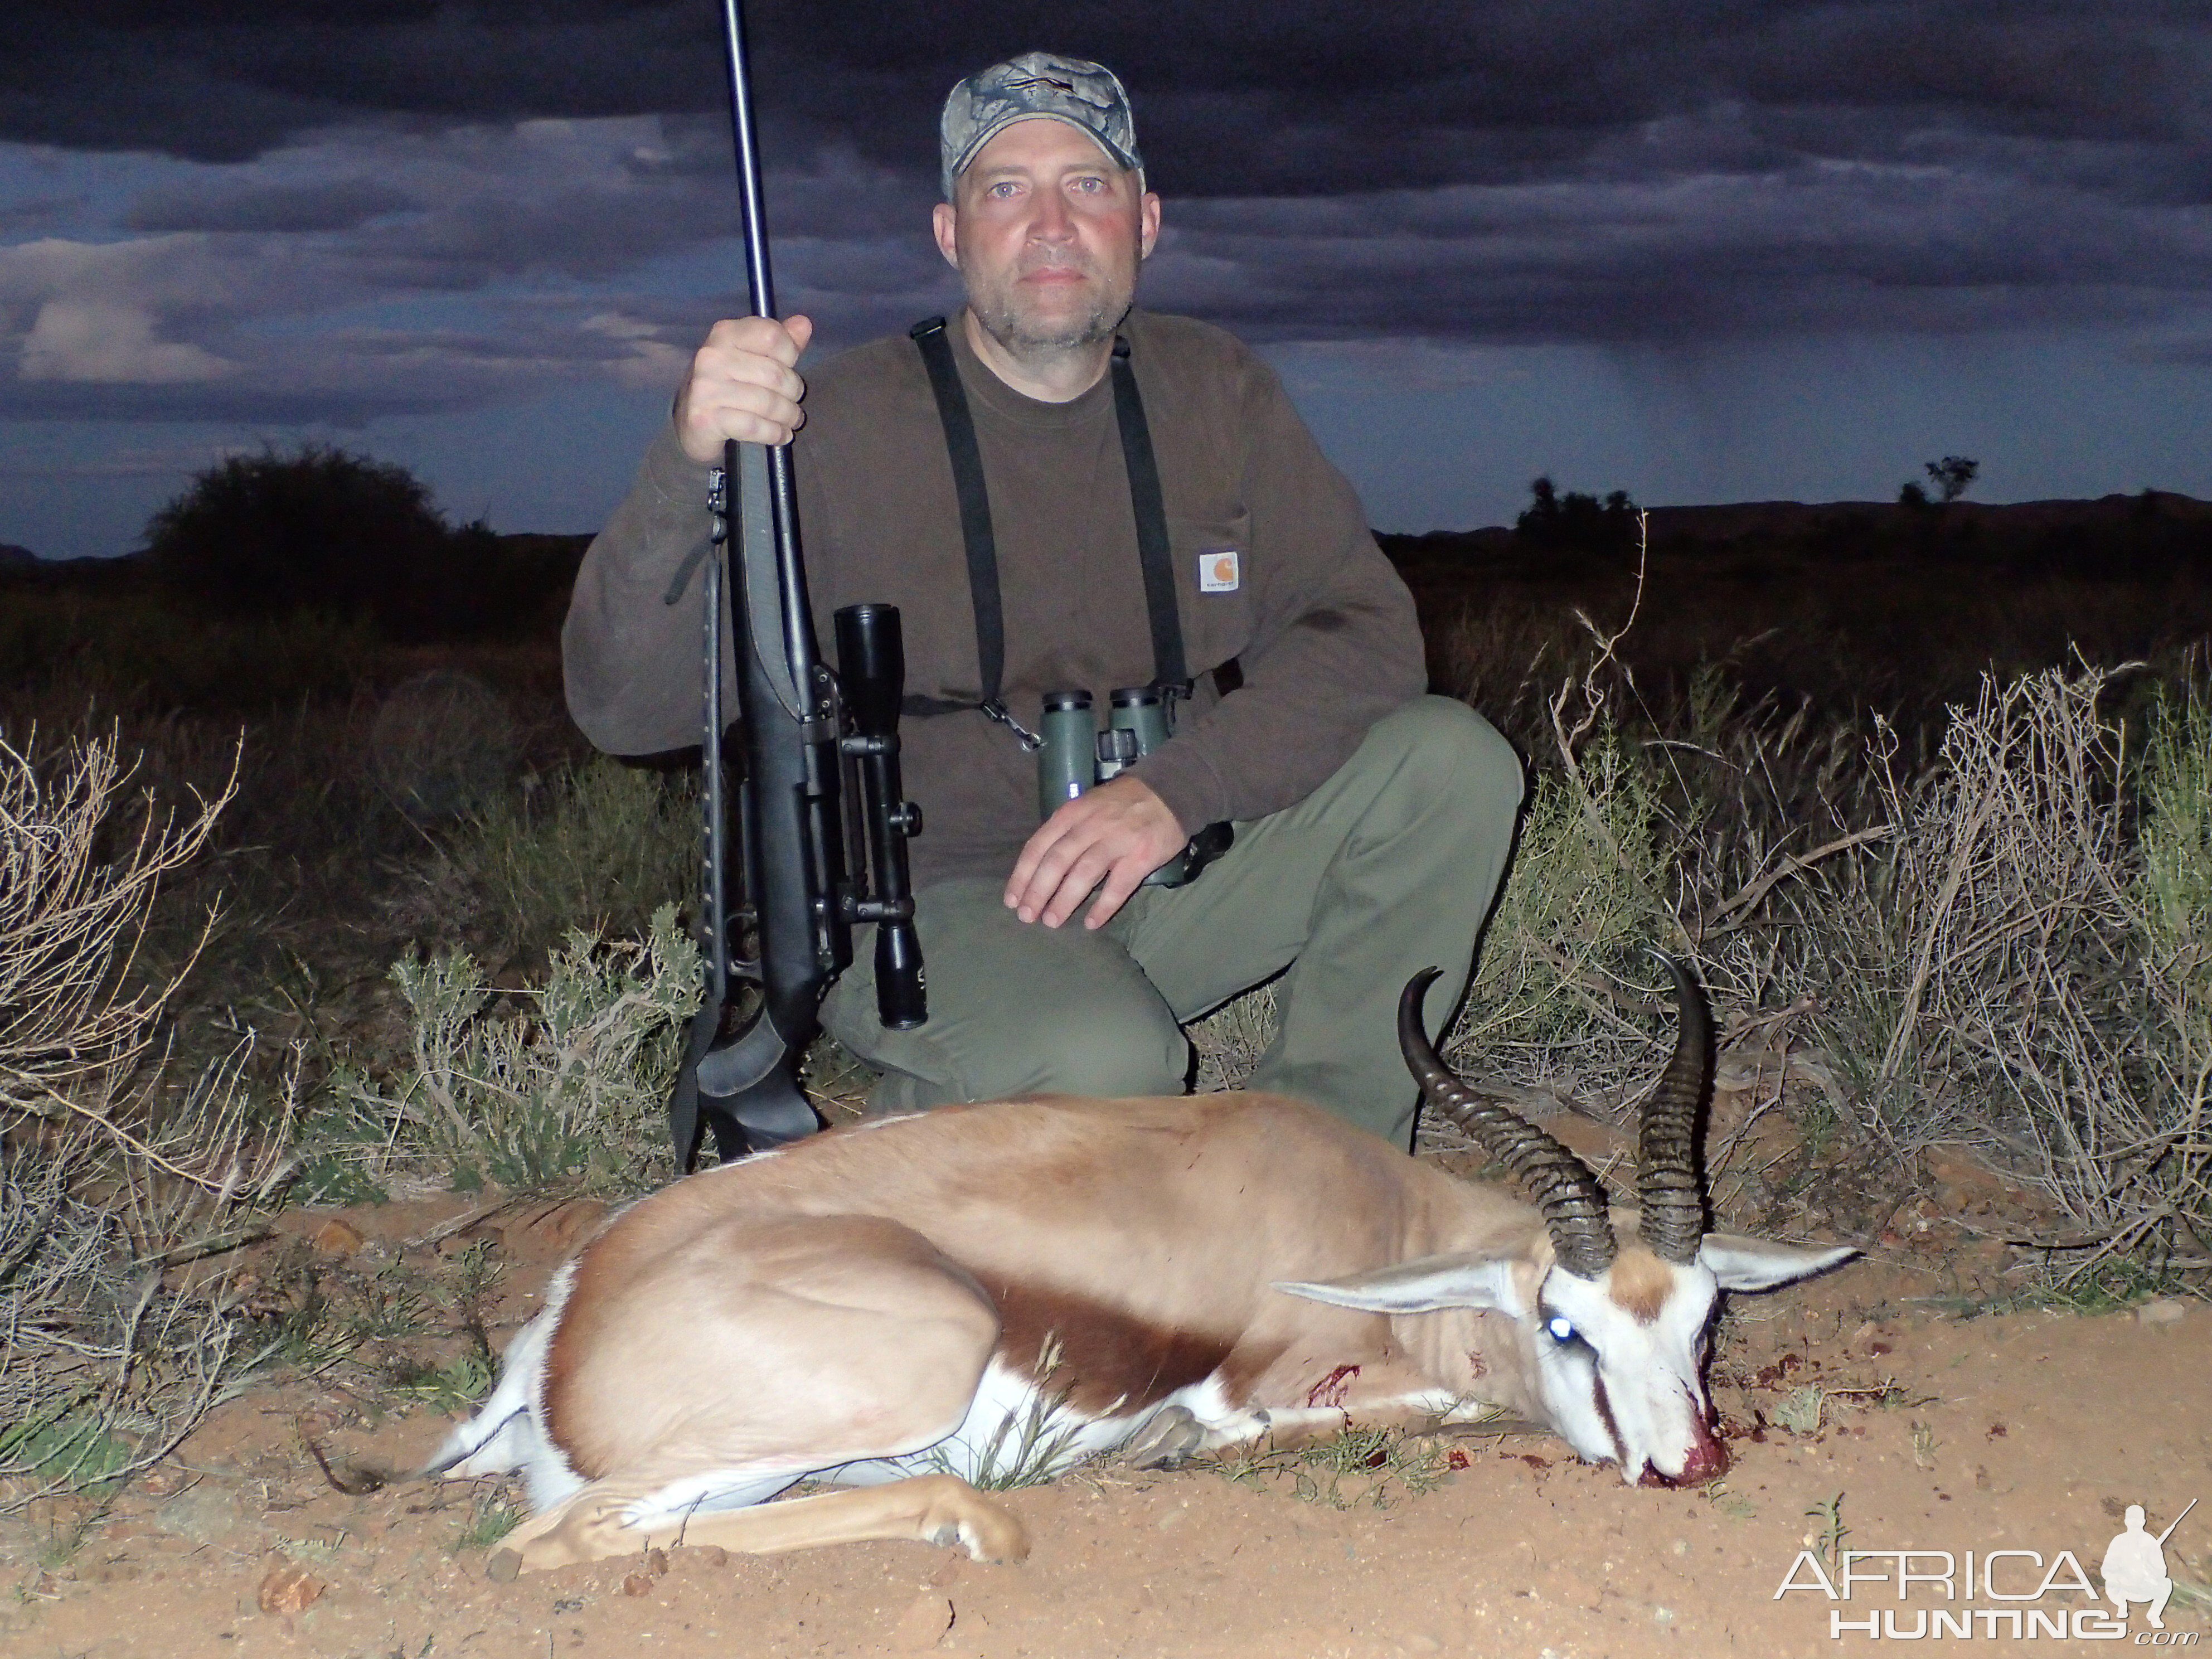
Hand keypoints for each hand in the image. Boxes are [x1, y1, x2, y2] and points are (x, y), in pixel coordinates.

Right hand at [674, 314, 814, 461]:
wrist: (690, 420)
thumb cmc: (728, 384)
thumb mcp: (751, 356)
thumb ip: (779, 340)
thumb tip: (804, 323)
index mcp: (725, 333)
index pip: (772, 335)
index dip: (790, 352)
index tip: (790, 367)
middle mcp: (712, 356)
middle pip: (775, 374)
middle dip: (793, 392)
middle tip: (794, 403)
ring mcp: (706, 388)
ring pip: (768, 403)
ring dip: (788, 416)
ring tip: (791, 420)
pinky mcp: (706, 419)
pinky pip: (754, 427)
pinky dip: (774, 433)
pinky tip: (780, 435)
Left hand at [1004, 776, 1186, 930]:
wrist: (1170, 791)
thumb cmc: (1121, 804)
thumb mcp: (1087, 805)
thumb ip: (1065, 830)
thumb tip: (1040, 866)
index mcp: (1073, 812)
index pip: (1039, 845)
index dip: (1023, 874)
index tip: (1012, 900)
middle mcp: (1091, 825)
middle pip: (1057, 861)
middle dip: (1038, 891)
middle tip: (1027, 916)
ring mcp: (1117, 840)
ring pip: (1084, 873)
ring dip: (1064, 900)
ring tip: (1052, 921)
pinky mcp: (1141, 856)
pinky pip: (1118, 886)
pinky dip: (1104, 906)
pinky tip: (1091, 923)